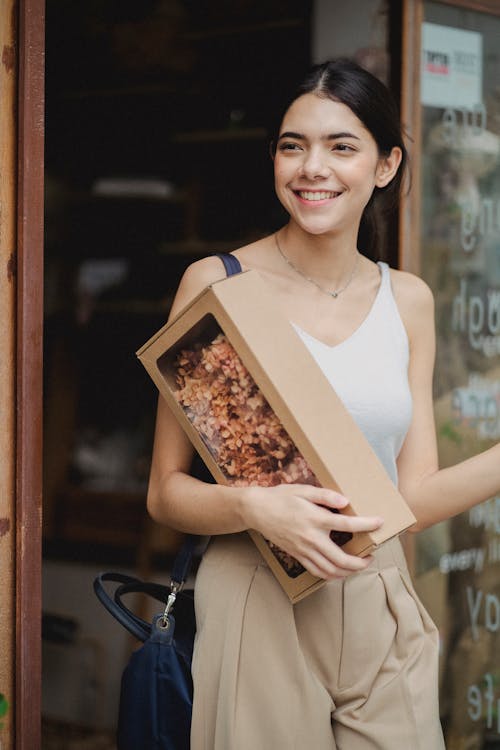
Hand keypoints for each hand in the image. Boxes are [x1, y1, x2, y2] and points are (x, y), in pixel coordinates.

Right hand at [241, 483, 382, 580]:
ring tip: (359, 565)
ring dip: (348, 572)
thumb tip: (345, 502)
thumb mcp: (304, 490)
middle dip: (361, 562)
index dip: (367, 524)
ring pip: (331, 570)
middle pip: (342, 559)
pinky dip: (332, 575)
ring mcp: (304, 550)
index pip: (347, 525)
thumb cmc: (281, 497)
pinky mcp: (297, 555)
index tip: (379, 522)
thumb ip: (325, 495)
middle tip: (371, 556)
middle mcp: (311, 538)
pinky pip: (317, 572)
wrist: (257, 510)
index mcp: (315, 519)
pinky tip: (339, 571)